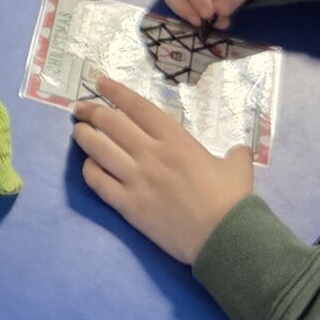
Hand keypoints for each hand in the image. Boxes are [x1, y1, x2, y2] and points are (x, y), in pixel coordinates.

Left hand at [71, 78, 255, 266]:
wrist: (223, 237)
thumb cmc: (231, 200)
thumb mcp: (237, 168)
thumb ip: (235, 155)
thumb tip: (240, 151)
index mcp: (175, 139)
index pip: (137, 107)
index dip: (116, 92)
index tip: (100, 83)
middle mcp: (150, 153)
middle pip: (111, 123)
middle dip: (91, 111)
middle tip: (80, 108)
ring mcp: (136, 178)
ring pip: (98, 149)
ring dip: (84, 136)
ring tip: (78, 131)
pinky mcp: (127, 204)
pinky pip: (98, 182)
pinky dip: (89, 170)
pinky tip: (88, 166)